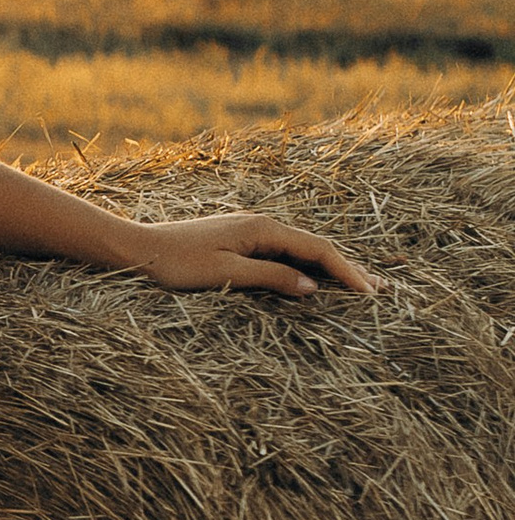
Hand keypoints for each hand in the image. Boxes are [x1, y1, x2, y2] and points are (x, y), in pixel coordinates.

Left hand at [116, 211, 376, 300]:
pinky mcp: (241, 242)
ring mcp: (252, 232)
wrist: (138, 249)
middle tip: (382, 291)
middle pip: (316, 247)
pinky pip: (284, 255)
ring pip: (302, 251)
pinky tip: (317, 280)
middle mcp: (262, 225)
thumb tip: (313, 288)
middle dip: (349, 269)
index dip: (346, 272)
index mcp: (263, 229)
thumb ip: (271, 278)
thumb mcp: (226, 273)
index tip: (370, 294)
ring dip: (331, 269)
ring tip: (360, 286)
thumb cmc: (176, 263)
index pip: (317, 250)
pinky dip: (306, 268)